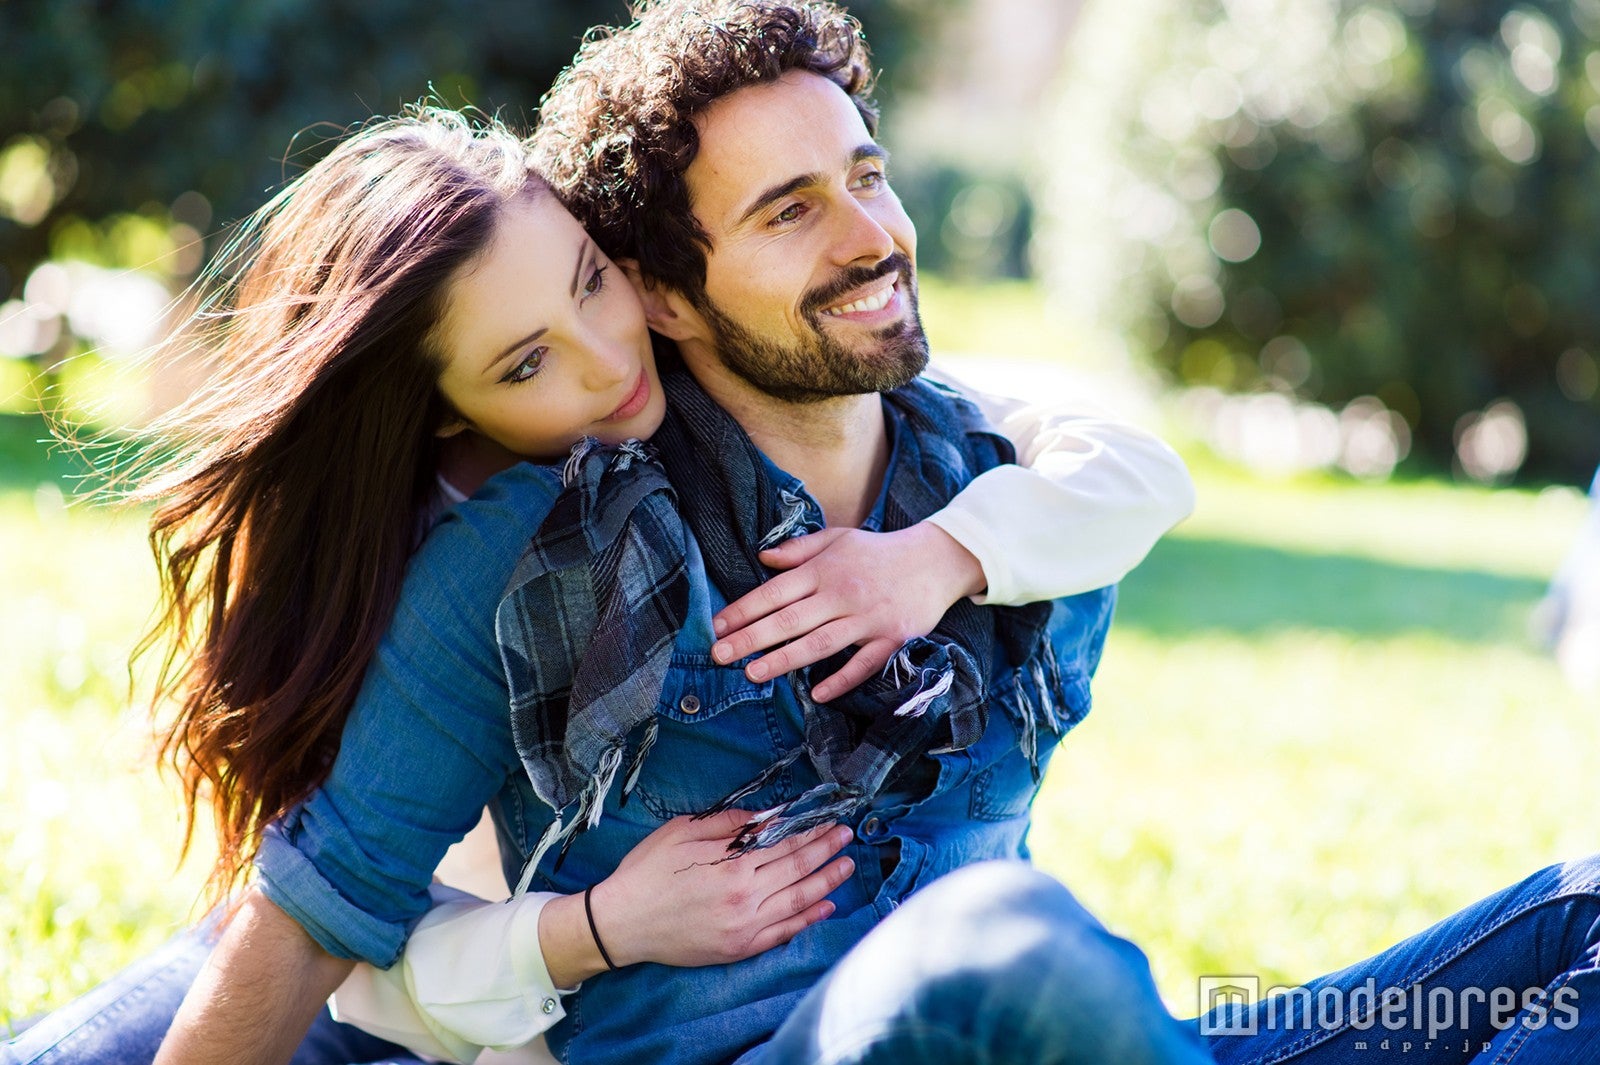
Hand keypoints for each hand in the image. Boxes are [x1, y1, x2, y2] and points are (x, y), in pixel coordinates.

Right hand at [587, 810, 853, 968]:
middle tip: (847, 838)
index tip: (831, 822)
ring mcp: (744, 927)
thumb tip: (765, 816)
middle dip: (826, 852)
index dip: (811, 833)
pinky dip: (808, 920)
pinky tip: (826, 906)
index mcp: (731, 867)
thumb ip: (727, 825)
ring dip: (827, 883)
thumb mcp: (682, 833)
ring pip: (798, 901)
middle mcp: (744, 898)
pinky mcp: (738, 948)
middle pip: (797, 870)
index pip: (784, 845)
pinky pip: (783, 933)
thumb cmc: (647, 872)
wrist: (622, 923)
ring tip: (847, 867)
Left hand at [710, 523, 985, 700]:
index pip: (776, 591)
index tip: (717, 626)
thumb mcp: (838, 538)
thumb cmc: (879, 551)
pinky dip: (842, 680)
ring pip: (820, 644)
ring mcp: (869, 619)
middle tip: (719, 655)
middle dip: (751, 638)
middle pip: (790, 620)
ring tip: (752, 673)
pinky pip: (864, 664)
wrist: (936, 560)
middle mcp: (843, 594)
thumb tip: (762, 558)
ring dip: (785, 660)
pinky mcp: (893, 638)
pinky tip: (816, 693)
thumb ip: (799, 549)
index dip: (744, 609)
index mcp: (826, 569)